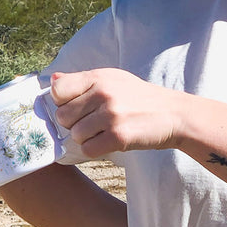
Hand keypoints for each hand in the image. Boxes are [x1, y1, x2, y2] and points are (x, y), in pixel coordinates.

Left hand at [49, 69, 184, 157]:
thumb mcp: (114, 79)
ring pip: (75, 135)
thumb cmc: (140, 97)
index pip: (58, 89)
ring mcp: (111, 115)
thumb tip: (52, 80)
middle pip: (63, 117)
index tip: (76, 106)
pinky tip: (109, 141)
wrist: (174, 114)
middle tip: (93, 122)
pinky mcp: (119, 136)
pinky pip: (88, 149)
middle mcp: (103, 94)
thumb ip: (82, 80)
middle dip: (74, 123)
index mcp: (99, 77)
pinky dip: (96, 149)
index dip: (62, 102)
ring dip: (86, 138)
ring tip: (104, 132)